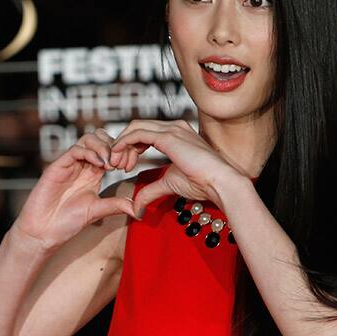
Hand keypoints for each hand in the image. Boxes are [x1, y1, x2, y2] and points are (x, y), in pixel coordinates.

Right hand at [13, 129, 136, 250]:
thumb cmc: (67, 222)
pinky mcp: (57, 167)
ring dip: (103, 146)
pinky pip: (75, 150)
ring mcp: (69, 164)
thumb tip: (138, 209)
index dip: (122, 153)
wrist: (44, 232)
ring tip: (109, 164)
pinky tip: (99, 165)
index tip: (129, 167)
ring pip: (88, 139)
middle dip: (114, 145)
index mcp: (93, 173)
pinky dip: (90, 153)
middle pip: (100, 138)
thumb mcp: (97, 211)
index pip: (110, 150)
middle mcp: (82, 165)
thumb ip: (116, 205)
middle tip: (119, 163)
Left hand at [109, 119, 241, 214]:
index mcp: (176, 134)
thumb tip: (137, 207)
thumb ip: (151, 191)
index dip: (130, 147)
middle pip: (137, 127)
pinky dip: (124, 143)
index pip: (145, 133)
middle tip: (115, 165)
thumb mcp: (169, 184)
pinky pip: (137, 134)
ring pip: (135, 128)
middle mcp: (174, 127)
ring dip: (121, 145)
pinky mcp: (168, 136)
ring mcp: (172, 129)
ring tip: (116, 164)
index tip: (124, 166)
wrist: (220, 182)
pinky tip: (119, 157)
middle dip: (122, 145)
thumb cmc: (202, 183)